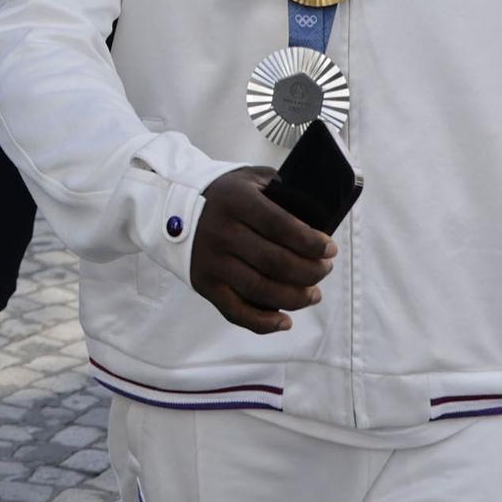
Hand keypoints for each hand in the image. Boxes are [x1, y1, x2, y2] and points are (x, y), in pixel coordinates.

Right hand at [189, 167, 335, 333]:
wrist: (170, 208)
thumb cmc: (223, 196)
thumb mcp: (250, 179)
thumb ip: (282, 190)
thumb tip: (318, 214)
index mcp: (237, 202)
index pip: (282, 226)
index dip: (312, 243)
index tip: (330, 249)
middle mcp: (221, 232)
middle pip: (277, 262)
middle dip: (311, 271)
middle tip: (324, 270)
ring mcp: (211, 261)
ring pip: (261, 290)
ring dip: (296, 298)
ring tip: (313, 295)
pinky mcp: (204, 284)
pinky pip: (235, 312)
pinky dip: (263, 322)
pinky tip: (285, 321)